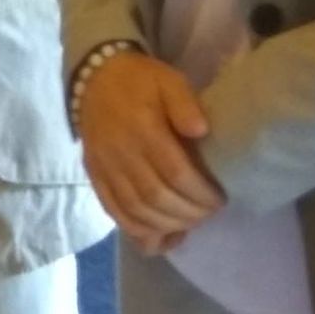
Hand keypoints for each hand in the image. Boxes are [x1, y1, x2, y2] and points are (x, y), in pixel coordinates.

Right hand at [78, 53, 224, 252]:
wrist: (95, 79)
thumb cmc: (140, 82)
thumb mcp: (168, 80)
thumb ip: (185, 103)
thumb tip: (201, 131)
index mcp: (142, 128)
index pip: (175, 173)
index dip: (200, 193)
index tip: (219, 198)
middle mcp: (120, 152)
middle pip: (156, 197)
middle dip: (188, 213)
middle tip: (209, 213)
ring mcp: (104, 167)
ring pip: (135, 210)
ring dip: (166, 224)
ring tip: (189, 223)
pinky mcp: (95, 177)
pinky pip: (114, 211)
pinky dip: (138, 230)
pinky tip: (160, 234)